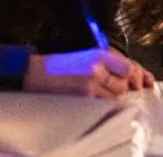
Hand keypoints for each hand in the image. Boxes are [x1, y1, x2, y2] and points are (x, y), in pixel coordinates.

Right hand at [26, 47, 150, 98]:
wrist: (33, 73)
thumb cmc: (60, 66)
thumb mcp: (86, 56)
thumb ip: (108, 64)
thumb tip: (129, 76)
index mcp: (99, 55)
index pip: (128, 68)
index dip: (127, 76)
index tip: (124, 80)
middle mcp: (96, 69)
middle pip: (123, 86)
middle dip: (118, 90)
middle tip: (108, 90)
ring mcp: (89, 85)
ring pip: (113, 98)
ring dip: (109, 99)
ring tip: (96, 94)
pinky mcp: (81, 99)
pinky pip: (100, 105)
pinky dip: (99, 105)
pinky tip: (90, 101)